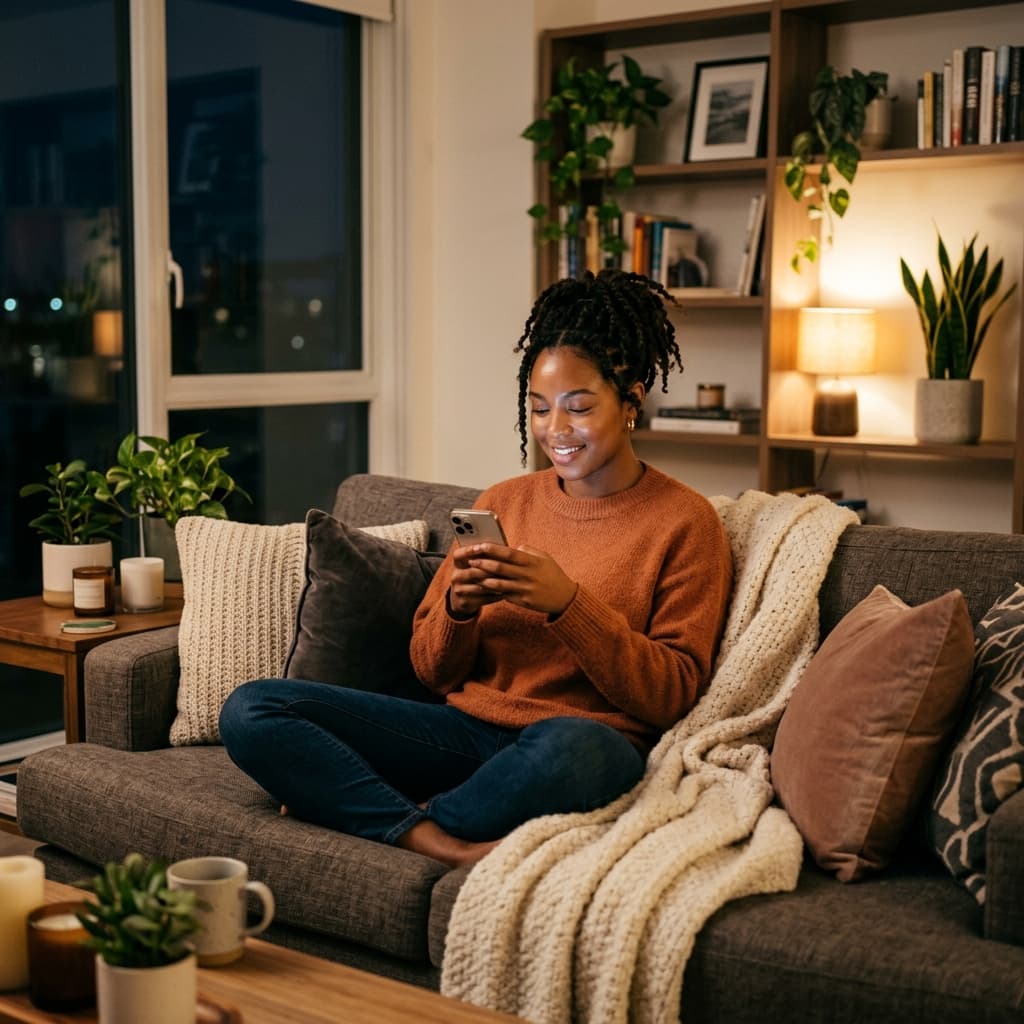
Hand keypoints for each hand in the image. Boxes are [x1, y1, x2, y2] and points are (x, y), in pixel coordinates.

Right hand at [448, 543, 508, 617]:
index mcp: (457, 563)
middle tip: (504, 566)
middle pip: (472, 572)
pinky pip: (483, 599)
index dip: (469, 550)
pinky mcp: (465, 602)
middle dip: (489, 569)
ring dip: (494, 583)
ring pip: (479, 586)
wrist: (463, 598)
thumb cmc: (476, 575)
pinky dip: (495, 595)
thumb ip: (485, 555)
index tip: (481, 547)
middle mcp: (456, 576)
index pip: (458, 554)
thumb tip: (503, 547)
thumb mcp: (475, 564)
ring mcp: (459, 590)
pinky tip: (505, 591)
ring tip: (508, 580)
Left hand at [456, 543, 577, 615]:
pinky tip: (483, 586)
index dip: (493, 549)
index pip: (509, 553)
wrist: (565, 598)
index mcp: (532, 562)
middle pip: (500, 568)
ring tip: (472, 574)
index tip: (480, 546)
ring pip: (498, 584)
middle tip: (470, 560)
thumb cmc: (553, 574)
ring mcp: (524, 589)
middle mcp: (527, 575)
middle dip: (483, 563)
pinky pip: (503, 594)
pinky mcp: (522, 601)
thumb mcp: (545, 557)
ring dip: (483, 579)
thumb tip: (513, 547)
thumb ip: (528, 550)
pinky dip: (492, 590)